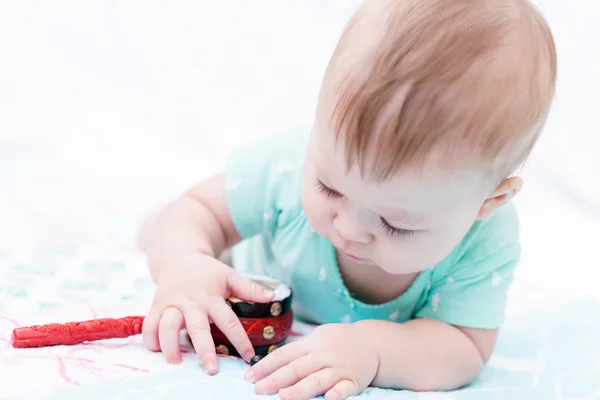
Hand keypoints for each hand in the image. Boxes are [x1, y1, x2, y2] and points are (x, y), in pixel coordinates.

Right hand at [141, 252, 273, 372]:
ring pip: (168, 326)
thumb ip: (249, 288)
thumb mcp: (229, 275)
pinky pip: (150, 323)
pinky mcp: (157, 305)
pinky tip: (156, 350)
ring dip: (170, 345)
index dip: (240, 339)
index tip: (248, 357)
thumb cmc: (207, 271)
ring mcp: (172, 304)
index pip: (228, 321)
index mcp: (212, 297)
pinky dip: (150, 338)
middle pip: (198, 329)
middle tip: (211, 369)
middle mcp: (192, 303)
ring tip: (176, 361)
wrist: (179, 256)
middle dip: (204, 350)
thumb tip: (272, 297)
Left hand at [244, 322, 379, 399]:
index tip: (249, 377)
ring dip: (301, 388)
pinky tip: (329, 398)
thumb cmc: (337, 342)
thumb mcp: (316, 339)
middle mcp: (322, 356)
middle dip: (276, 379)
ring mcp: (338, 369)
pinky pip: (345, 388)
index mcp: (310, 345)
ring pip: (318, 379)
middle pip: (297, 368)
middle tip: (259, 389)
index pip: (284, 355)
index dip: (266, 366)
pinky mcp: (353, 381)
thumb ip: (297, 351)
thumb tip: (270, 364)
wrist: (371, 342)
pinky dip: (337, 393)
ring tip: (284, 396)